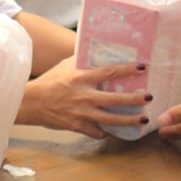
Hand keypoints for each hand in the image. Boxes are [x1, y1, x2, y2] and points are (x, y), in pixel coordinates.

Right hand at [20, 59, 147, 138]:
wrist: (30, 101)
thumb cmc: (49, 81)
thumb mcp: (65, 65)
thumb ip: (82, 59)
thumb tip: (98, 48)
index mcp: (81, 78)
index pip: (109, 72)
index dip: (127, 70)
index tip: (142, 68)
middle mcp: (83, 96)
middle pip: (115, 99)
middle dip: (134, 99)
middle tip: (149, 97)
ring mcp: (81, 113)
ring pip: (110, 119)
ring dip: (129, 120)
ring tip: (143, 118)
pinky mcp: (77, 126)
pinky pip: (96, 132)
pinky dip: (106, 132)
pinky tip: (115, 131)